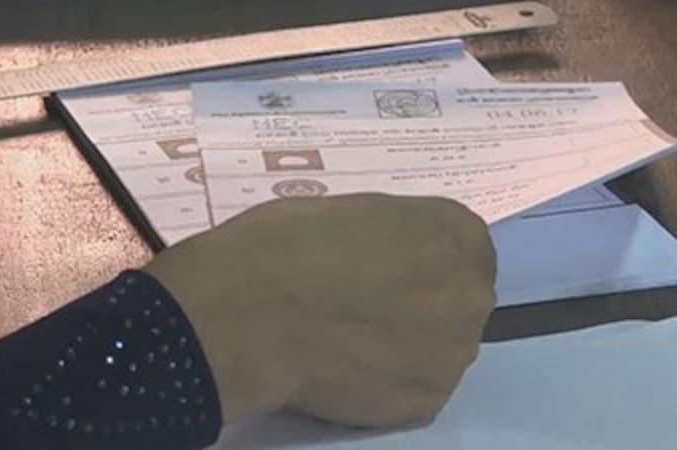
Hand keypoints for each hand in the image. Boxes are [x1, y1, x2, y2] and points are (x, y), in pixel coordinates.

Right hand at [145, 194, 495, 427]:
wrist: (250, 311)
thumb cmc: (290, 243)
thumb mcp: (352, 212)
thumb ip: (395, 236)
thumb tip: (391, 259)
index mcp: (456, 233)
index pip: (460, 248)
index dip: (420, 261)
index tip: (387, 271)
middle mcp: (471, 294)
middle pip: (456, 300)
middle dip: (420, 303)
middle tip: (365, 307)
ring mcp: (453, 354)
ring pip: (436, 349)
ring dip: (405, 345)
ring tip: (348, 342)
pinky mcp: (426, 403)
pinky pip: (412, 388)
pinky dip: (385, 382)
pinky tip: (345, 369)